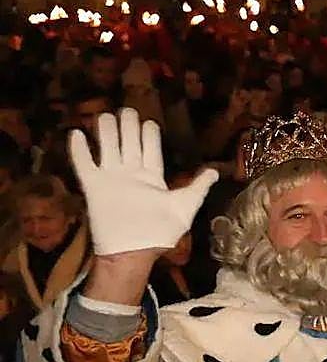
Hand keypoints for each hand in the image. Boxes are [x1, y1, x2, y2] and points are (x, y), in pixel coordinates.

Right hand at [71, 108, 217, 256]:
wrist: (134, 251)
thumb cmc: (161, 232)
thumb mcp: (185, 207)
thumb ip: (198, 187)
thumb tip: (214, 172)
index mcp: (152, 177)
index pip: (150, 149)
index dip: (149, 135)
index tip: (149, 121)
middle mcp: (131, 174)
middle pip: (129, 143)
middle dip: (128, 127)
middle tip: (127, 110)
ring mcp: (112, 179)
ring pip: (108, 148)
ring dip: (106, 132)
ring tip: (106, 115)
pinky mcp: (94, 187)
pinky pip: (84, 165)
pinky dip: (80, 150)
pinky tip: (77, 134)